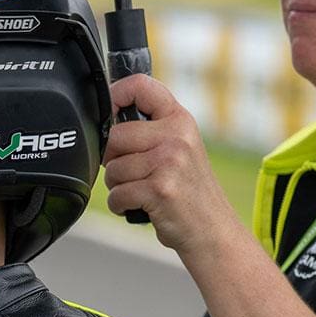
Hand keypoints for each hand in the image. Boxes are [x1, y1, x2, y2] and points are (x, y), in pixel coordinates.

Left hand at [103, 74, 238, 257]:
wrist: (213, 230)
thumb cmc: (187, 191)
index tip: (109, 115)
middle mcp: (176, 136)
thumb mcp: (178, 148)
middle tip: (135, 173)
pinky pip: (116, 194)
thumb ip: (149, 130)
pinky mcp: (160, 188)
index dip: (115, 95)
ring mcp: (170, 161)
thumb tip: (102, 120)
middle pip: (113, 135)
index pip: (140, 85)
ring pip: (111, 168)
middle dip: (112, 159)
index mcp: (179, 120)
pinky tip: (143, 206)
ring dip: (119, 186)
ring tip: (144, 190)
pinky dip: (122, 205)